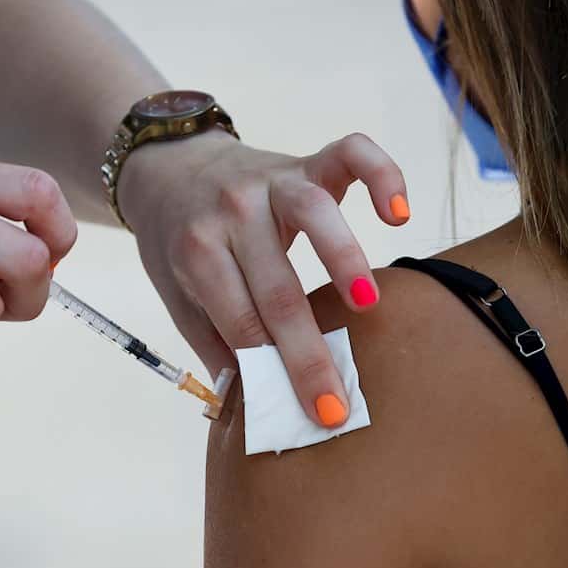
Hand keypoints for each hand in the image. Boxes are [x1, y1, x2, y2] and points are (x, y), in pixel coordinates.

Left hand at [119, 132, 408, 425]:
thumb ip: (215, 343)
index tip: (308, 415)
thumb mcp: (179, 295)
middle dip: (309, 351)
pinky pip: (350, 153)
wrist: (169, 166)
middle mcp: (234, 213)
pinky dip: (381, 174)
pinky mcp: (305, 161)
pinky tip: (398, 212)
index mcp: (198, 252)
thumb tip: (256, 403)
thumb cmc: (180, 242)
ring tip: (369, 305)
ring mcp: (272, 182)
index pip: (242, 321)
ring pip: (313, 212)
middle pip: (277, 288)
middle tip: (341, 402)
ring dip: (344, 258)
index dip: (273, 371)